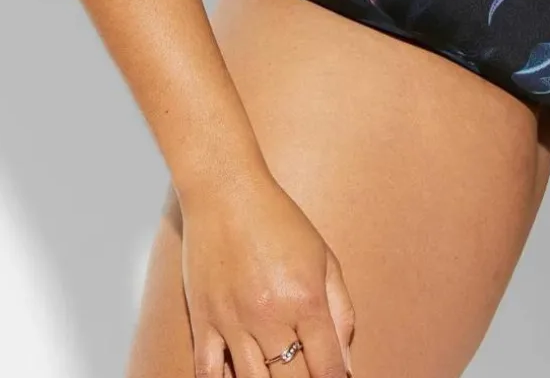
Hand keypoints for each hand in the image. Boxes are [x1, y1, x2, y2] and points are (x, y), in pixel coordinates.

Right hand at [180, 170, 354, 377]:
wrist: (225, 190)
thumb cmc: (278, 220)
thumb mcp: (324, 257)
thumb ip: (341, 311)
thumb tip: (346, 361)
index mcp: (305, 299)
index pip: (327, 368)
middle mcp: (269, 316)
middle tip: (305, 374)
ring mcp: (232, 321)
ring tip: (276, 375)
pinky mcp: (203, 320)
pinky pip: (208, 373)